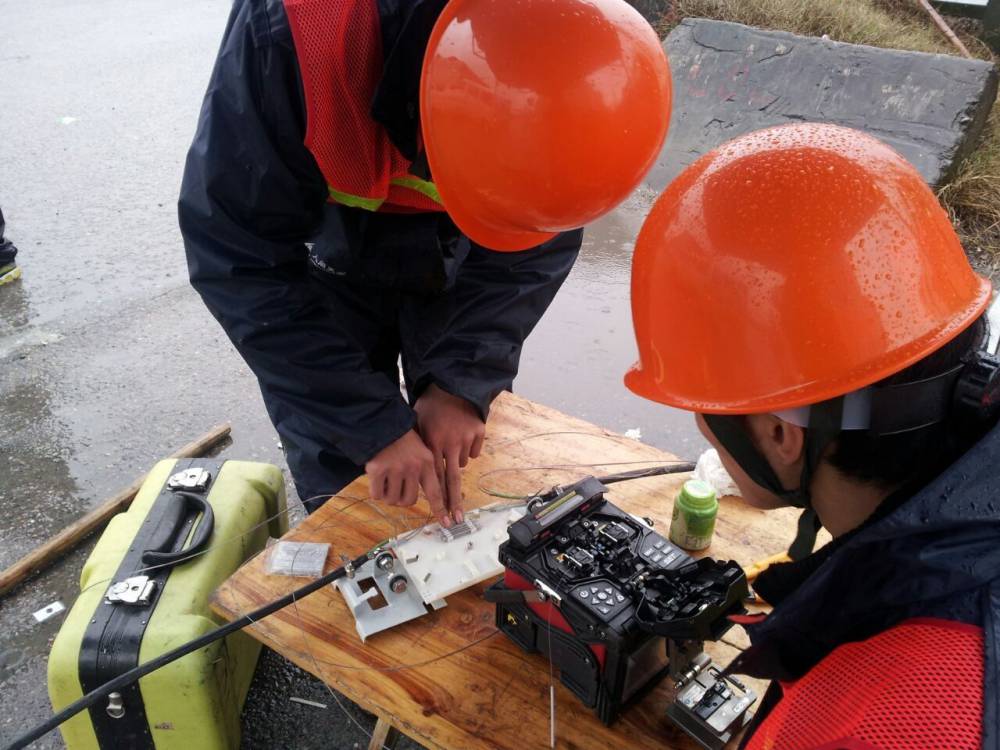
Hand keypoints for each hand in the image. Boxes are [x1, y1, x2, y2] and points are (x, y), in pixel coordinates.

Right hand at [364, 430, 446, 523]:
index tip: (447, 524)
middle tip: (397, 487)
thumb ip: (426, 472)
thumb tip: (434, 498)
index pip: (436, 493)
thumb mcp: (422, 451)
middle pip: (409, 501)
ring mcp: (395, 469)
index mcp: (427, 463)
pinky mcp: (378, 470)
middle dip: (402, 499)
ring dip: (389, 494)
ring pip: (392, 500)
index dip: (441, 510)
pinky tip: (377, 478)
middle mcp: (413, 467)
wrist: (383, 423)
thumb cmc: (403, 440)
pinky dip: (376, 490)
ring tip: (387, 479)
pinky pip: (377, 494)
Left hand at [413, 384, 484, 523]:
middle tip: (459, 520)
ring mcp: (466, 438)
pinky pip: (474, 451)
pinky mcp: (479, 432)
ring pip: (462, 462)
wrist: (452, 384)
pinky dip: (468, 448)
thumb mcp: (418, 426)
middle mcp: (450, 443)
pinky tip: (461, 435)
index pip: (435, 478)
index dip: (438, 499)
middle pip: (453, 480)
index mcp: (432, 443)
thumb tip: (416, 473)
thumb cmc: (430, 406)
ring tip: (449, 441)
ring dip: (455, 459)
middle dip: (455, 502)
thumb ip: (418, 450)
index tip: (443, 516)